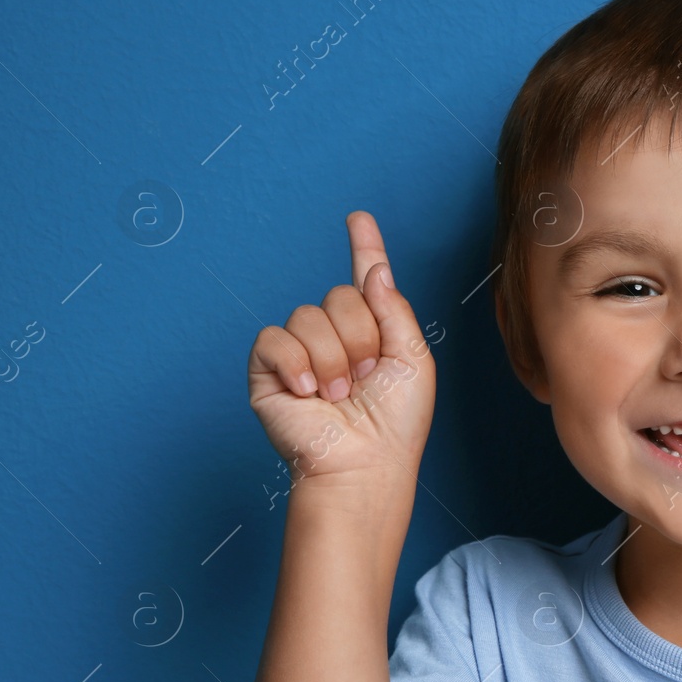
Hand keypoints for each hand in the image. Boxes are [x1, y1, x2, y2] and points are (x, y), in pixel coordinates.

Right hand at [248, 211, 435, 487]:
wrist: (366, 464)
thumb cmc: (396, 424)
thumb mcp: (412, 360)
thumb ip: (394, 310)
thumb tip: (375, 269)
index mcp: (372, 332)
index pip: (364, 281)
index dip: (363, 247)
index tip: (359, 218)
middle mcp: (334, 337)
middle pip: (339, 296)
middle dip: (360, 337)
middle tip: (366, 378)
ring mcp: (299, 353)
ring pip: (308, 315)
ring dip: (333, 358)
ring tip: (340, 394)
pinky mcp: (268, 372)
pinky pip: (273, 339)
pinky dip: (296, 364)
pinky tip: (309, 394)